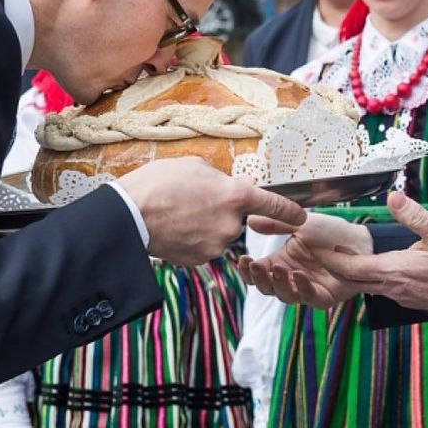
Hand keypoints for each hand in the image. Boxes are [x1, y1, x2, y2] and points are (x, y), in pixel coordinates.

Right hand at [117, 157, 305, 265]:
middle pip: (238, 219)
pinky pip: (204, 247)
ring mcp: (215, 245)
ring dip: (207, 225)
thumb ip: (224, 179)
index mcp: (234, 196)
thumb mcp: (195, 167)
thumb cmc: (158, 183)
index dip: (289, 210)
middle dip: (223, 211)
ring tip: (179, 212)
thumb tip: (243, 184)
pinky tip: (176, 227)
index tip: (300, 215)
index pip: (273, 205)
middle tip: (195, 200)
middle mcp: (230, 224)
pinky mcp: (198, 260)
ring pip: (219, 233)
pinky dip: (194, 239)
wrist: (127, 216)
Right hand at [239, 211, 371, 308]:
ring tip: (278, 269)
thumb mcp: (300, 225)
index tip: (243, 258)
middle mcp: (291, 277)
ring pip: (285, 295)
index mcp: (282, 261)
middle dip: (258, 278)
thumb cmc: (331, 233)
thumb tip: (250, 220)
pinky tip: (299, 274)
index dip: (248, 269)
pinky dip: (302, 287)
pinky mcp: (323, 296)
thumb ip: (276, 224)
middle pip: (267, 287)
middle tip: (255, 266)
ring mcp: (306, 288)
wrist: (359, 239)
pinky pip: (309, 297)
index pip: (257, 272)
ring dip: (279, 283)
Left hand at [315, 192, 427, 317]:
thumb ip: (414, 215)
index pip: (351, 268)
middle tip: (310, 252)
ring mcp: (402, 297)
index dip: (329, 258)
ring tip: (332, 257)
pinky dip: (366, 279)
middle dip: (330, 266)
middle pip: (353, 279)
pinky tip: (366, 267)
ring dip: (348, 273)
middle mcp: (394, 288)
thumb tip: (391, 196)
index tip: (310, 248)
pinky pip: (380, 290)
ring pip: (366, 286)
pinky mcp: (410, 300)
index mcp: (396, 271)